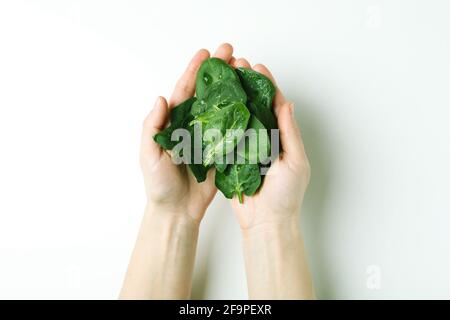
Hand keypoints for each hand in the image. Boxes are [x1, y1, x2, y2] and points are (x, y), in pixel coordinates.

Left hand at [140, 44, 234, 221]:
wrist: (177, 212)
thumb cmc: (159, 186)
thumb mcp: (149, 156)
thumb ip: (153, 128)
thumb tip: (161, 99)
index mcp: (174, 124)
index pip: (184, 92)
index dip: (194, 71)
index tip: (205, 54)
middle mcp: (193, 126)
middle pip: (207, 94)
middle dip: (218, 72)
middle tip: (232, 53)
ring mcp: (209, 138)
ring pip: (222, 108)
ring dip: (233, 89)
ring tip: (245, 71)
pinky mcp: (221, 151)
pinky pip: (233, 131)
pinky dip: (242, 116)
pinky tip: (252, 102)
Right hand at [229, 59, 310, 229]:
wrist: (266, 222)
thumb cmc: (286, 195)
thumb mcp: (295, 162)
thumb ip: (289, 133)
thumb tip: (287, 103)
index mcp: (282, 137)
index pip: (275, 104)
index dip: (267, 84)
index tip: (257, 66)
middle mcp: (264, 139)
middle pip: (254, 105)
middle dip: (246, 84)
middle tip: (235, 65)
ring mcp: (246, 148)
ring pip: (238, 117)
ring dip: (231, 98)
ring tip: (222, 78)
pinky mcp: (231, 159)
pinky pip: (225, 137)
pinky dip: (219, 122)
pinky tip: (211, 106)